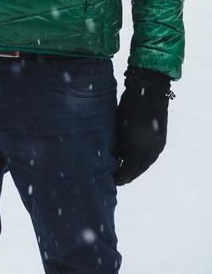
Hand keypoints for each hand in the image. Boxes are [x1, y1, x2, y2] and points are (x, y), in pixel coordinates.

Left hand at [113, 65, 174, 185]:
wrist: (149, 93)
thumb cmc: (127, 107)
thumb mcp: (118, 126)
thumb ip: (117, 143)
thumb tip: (115, 154)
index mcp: (137, 149)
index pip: (128, 171)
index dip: (120, 177)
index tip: (113, 180)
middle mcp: (149, 152)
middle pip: (138, 170)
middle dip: (128, 175)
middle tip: (119, 178)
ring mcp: (157, 147)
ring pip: (146, 164)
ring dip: (137, 168)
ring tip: (126, 169)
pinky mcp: (161, 142)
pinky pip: (151, 157)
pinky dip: (143, 160)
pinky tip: (135, 158)